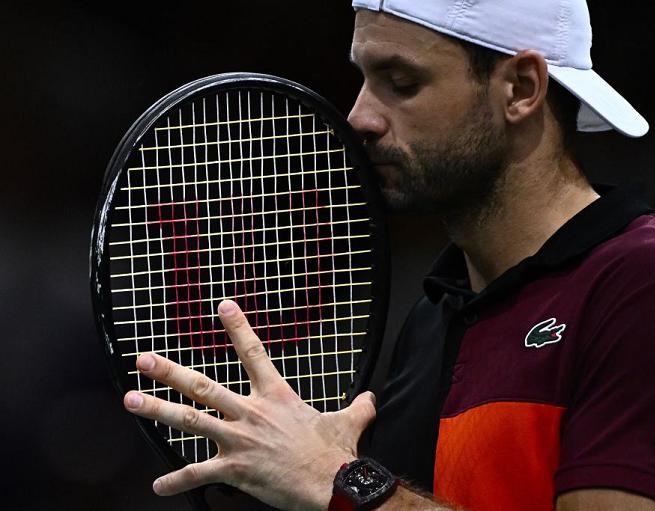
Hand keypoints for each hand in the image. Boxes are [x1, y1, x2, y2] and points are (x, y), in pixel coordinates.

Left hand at [123, 300, 376, 510]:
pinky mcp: (234, 469)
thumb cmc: (337, 453)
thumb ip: (359, 406)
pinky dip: (177, 480)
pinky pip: (198, 473)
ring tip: (131, 400)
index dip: (237, 327)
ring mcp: (238, 440)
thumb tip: (371, 399)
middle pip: (203, 386)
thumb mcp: (351, 422)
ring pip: (190, 420)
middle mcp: (251, 413)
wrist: (332, 484)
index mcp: (276, 396)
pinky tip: (159, 485)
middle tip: (144, 360)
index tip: (222, 306)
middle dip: (170, 372)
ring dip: (158, 410)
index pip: (253, 353)